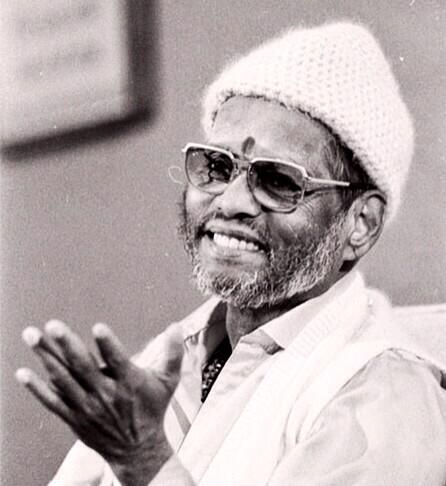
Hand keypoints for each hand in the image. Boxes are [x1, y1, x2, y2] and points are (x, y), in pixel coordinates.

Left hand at [16, 320, 183, 484]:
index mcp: (130, 382)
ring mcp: (87, 406)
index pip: (118, 361)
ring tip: (31, 335)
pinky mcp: (74, 417)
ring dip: (45, 357)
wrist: (137, 449)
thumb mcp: (169, 382)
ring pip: (63, 379)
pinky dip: (36, 387)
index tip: (98, 329)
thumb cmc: (152, 408)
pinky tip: (22, 372)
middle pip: (83, 367)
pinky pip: (52, 401)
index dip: (109, 345)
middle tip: (52, 325)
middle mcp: (106, 394)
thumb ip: (174, 353)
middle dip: (67, 344)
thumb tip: (176, 325)